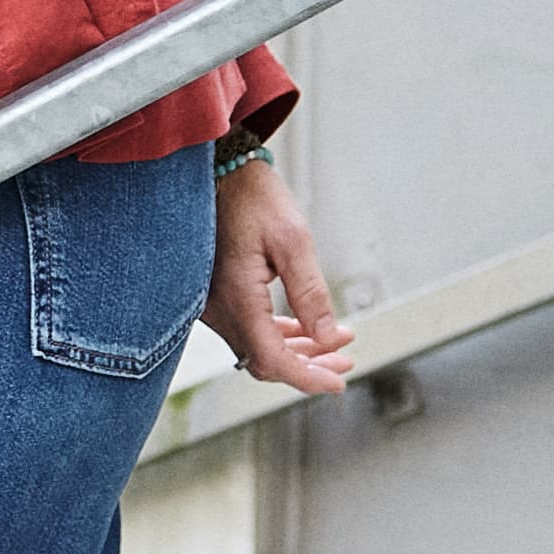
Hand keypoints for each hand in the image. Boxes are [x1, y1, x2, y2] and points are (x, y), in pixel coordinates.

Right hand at [212, 155, 351, 393]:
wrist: (217, 170)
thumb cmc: (253, 197)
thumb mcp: (293, 239)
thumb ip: (311, 293)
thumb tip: (328, 337)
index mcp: (236, 297)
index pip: (272, 359)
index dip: (307, 377)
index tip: (338, 383)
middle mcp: (215, 308)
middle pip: (263, 360)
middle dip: (308, 367)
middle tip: (344, 363)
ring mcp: (208, 304)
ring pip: (254, 347)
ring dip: (295, 351)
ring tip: (333, 345)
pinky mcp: (211, 296)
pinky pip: (245, 330)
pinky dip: (276, 335)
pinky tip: (301, 327)